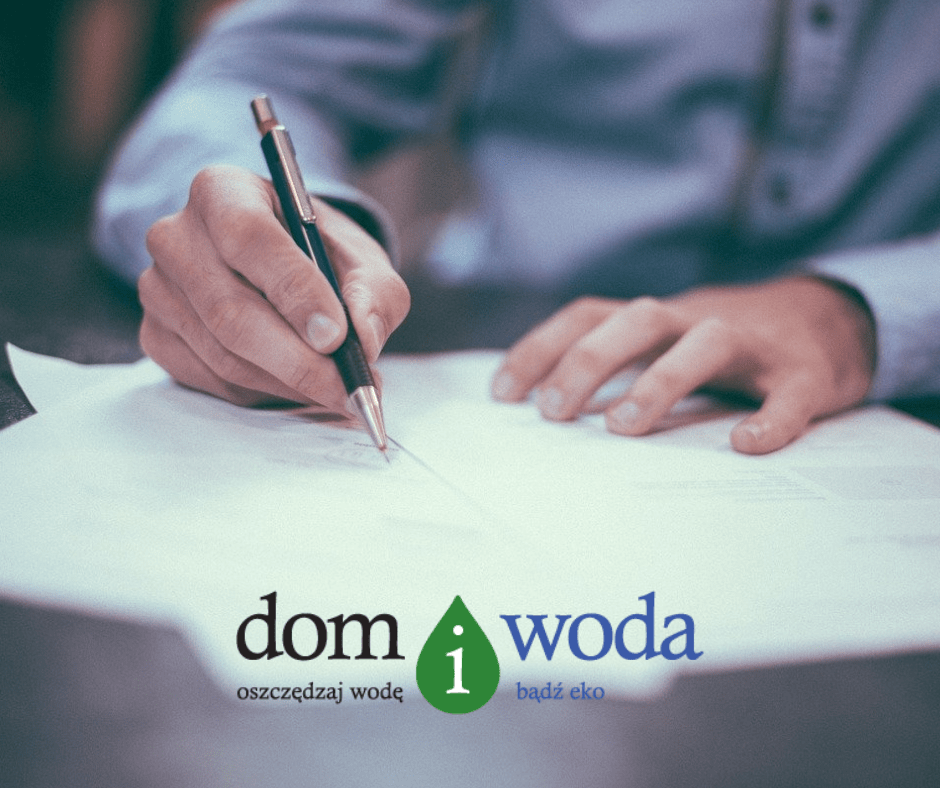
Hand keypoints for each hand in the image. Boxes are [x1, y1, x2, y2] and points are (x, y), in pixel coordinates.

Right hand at [139, 164, 409, 409]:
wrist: (283, 268)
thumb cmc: (321, 256)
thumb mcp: (362, 260)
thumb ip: (374, 293)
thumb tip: (363, 340)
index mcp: (222, 192)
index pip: (248, 237)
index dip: (294, 291)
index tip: (336, 336)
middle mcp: (176, 236)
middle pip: (230, 310)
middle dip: (297, 360)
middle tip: (347, 388)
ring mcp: (158, 289)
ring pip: (223, 354)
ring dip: (287, 383)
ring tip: (336, 390)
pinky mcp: (156, 335)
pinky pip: (211, 379)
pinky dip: (263, 393)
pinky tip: (297, 386)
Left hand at [491, 277, 875, 453]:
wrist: (830, 320)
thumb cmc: (726, 344)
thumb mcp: (665, 342)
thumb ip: (618, 363)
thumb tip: (545, 409)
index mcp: (658, 319)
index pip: (588, 316)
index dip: (541, 348)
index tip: (502, 394)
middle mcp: (698, 320)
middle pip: (638, 319)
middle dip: (588, 360)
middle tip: (553, 413)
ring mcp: (755, 343)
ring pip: (707, 342)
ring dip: (661, 380)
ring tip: (622, 427)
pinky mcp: (806, 373)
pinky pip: (791, 394)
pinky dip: (771, 419)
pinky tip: (746, 445)